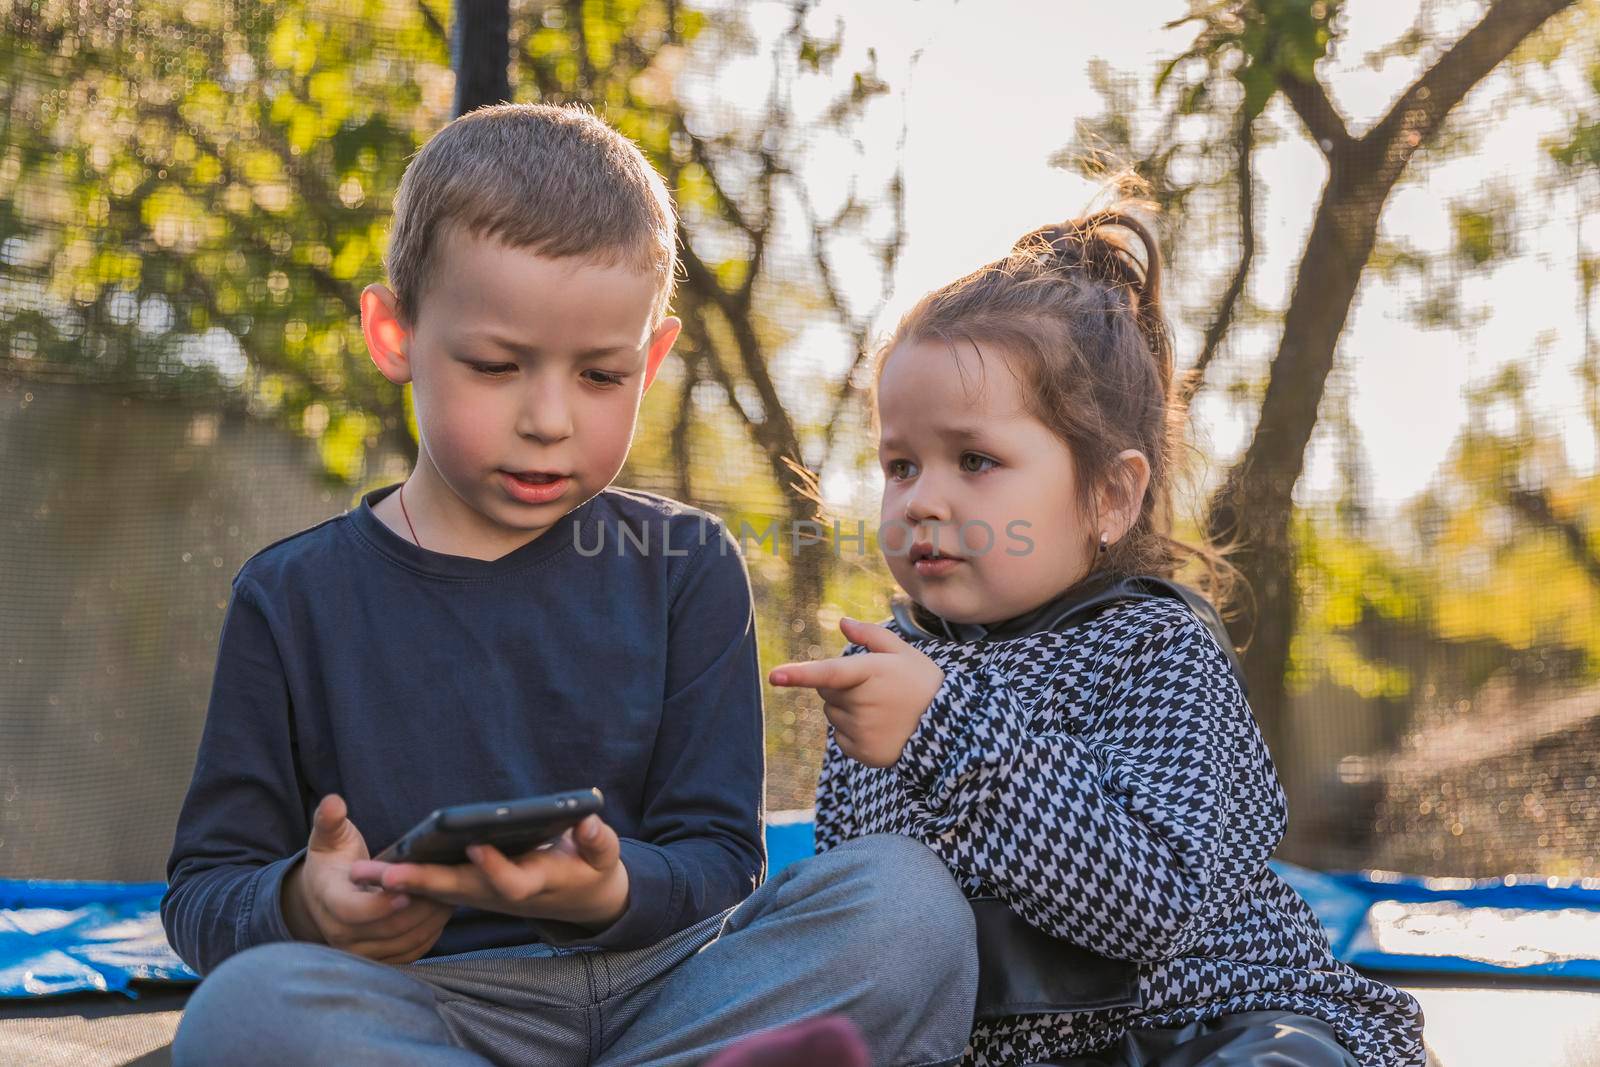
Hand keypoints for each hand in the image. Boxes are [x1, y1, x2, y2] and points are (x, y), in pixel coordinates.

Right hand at [281, 793, 453, 963]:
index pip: (353, 911)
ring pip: (404, 941)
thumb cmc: (333, 861)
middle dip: (419, 906)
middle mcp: (340, 934)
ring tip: (450, 892)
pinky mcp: (381, 958)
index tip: (408, 888)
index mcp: (328, 901)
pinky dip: (431, 931)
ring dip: (430, 919)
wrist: (326, 896)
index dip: (381, 904)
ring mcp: (361, 951)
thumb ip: (330, 821)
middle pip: (387, 929)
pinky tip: (444, 908)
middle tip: (445, 883)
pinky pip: (412, 950)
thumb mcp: (329, 838)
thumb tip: (334, 802)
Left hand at [348, 814, 629, 930]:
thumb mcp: (604, 857)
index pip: (511, 883)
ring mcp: (484, 896)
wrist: (582, 900)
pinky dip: (408, 881)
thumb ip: (597, 842)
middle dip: (422, 883)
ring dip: (402, 883)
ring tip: (362, 872)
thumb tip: (587, 822)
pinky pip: (436, 889)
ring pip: (438, 892)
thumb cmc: (593, 871)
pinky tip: (377, 871)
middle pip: (458, 892)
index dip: (494, 867)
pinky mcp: (474, 891)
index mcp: (536, 883)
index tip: (476, 845)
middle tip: (385, 875)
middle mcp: (502, 895)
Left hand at [768, 617, 944, 767]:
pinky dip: (853, 732)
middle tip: (874, 688)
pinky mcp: (861, 752)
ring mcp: (862, 729)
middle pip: (825, 692)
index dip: (800, 674)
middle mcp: (863, 703)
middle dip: (840, 687)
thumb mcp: (904, 653)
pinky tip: (880, 728)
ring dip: (847, 710)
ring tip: (882, 710)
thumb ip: (871, 636)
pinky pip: (840, 738)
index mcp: (870, 673)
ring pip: (832, 715)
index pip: (828, 673)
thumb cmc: (922, 683)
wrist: (947, 728)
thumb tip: (842, 623)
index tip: (775, 676)